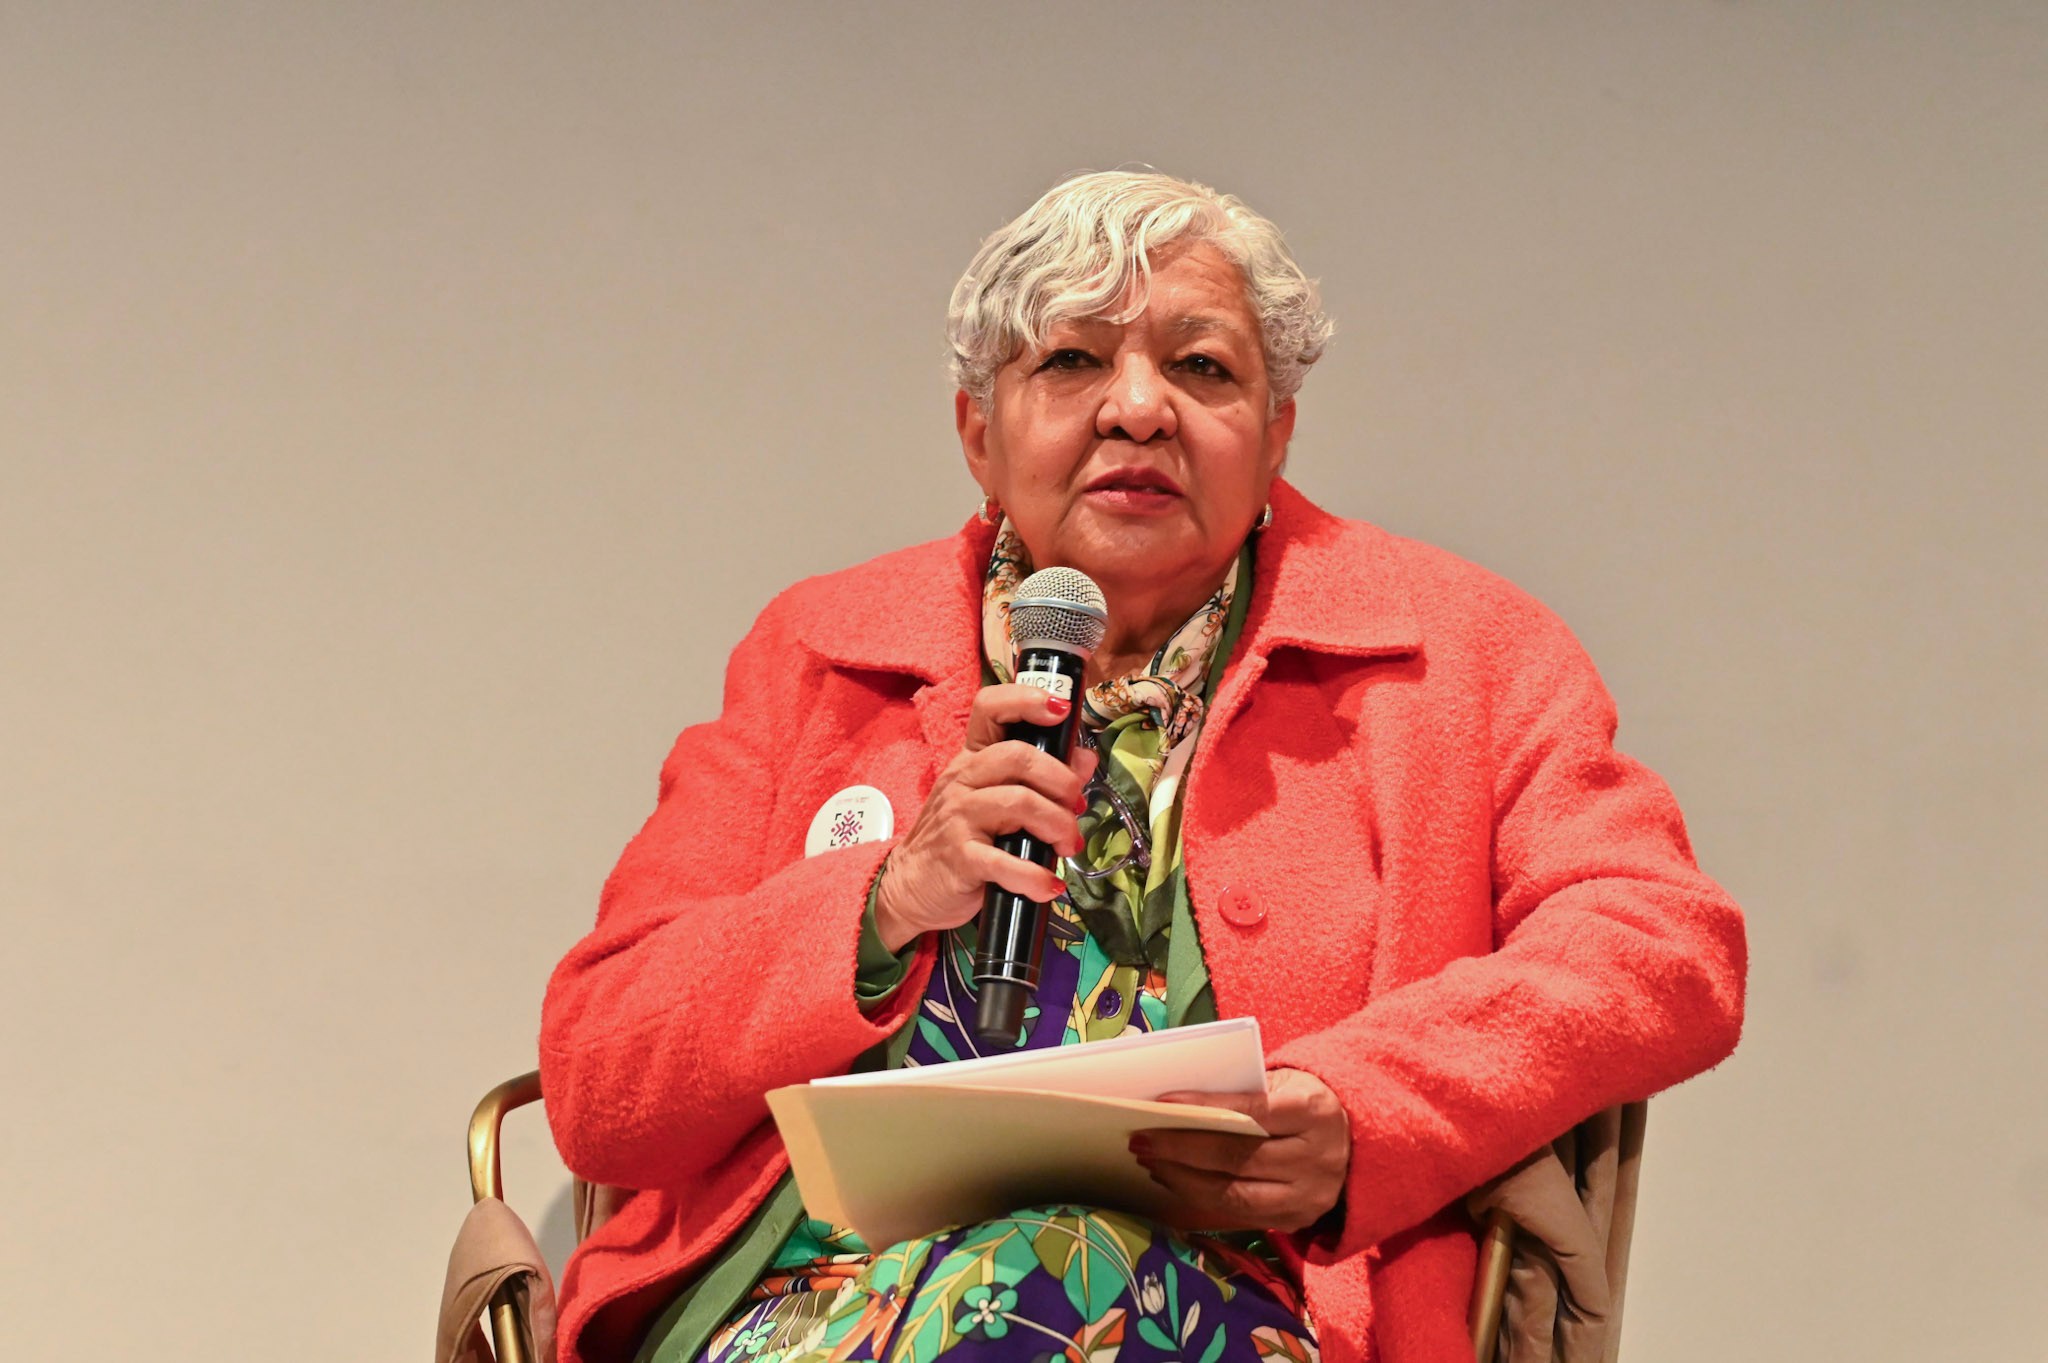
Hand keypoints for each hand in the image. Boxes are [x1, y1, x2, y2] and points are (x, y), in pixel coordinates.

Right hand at [873, 683, 1098, 952]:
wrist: (913, 886)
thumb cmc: (962, 839)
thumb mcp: (998, 802)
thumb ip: (1042, 779)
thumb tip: (1086, 758)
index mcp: (972, 758)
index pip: (989, 707)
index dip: (1027, 700)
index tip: (1061, 710)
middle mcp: (962, 779)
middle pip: (1018, 756)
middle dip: (1062, 781)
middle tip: (1076, 807)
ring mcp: (958, 817)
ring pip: (1019, 803)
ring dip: (1057, 825)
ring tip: (1067, 846)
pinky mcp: (959, 857)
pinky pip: (1005, 861)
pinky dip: (1035, 876)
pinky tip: (1050, 885)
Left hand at [1130, 1068, 1350, 1233]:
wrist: (1356, 1141)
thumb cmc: (1304, 1101)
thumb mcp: (1286, 1083)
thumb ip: (1243, 1093)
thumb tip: (1176, 1103)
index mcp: (1314, 1112)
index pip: (1253, 1112)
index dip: (1205, 1108)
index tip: (1163, 1103)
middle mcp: (1317, 1159)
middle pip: (1238, 1158)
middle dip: (1182, 1149)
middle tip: (1141, 1139)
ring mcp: (1309, 1197)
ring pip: (1235, 1195)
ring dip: (1184, 1180)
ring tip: (1151, 1162)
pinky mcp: (1297, 1221)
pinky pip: (1240, 1215)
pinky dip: (1201, 1197)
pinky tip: (1175, 1180)